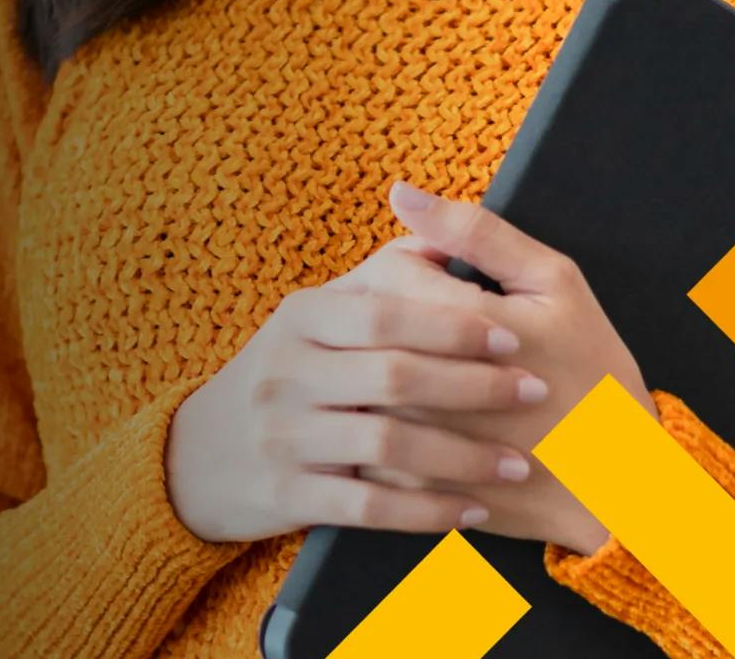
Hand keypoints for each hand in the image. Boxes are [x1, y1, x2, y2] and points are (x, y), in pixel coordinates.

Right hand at [163, 240, 552, 544]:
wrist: (200, 456)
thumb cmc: (287, 376)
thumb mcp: (314, 316)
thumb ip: (382, 276)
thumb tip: (445, 225)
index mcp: (300, 318)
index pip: (385, 313)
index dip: (453, 323)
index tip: (513, 336)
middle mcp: (286, 372)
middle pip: (393, 376)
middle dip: (474, 386)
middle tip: (534, 391)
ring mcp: (283, 435)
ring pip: (388, 444)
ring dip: (464, 456)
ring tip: (518, 462)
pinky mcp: (288, 494)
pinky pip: (371, 505)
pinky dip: (429, 509)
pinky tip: (473, 509)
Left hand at [343, 182, 653, 554]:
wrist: (618, 486)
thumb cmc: (593, 377)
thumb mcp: (555, 287)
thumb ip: (476, 233)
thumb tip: (403, 193)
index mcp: (465, 329)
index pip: (389, 274)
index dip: (413, 272)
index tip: (448, 288)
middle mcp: (429, 389)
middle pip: (363, 330)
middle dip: (390, 322)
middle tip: (435, 334)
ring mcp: (413, 444)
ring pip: (355, 383)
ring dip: (373, 366)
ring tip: (422, 367)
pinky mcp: (408, 487)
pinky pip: (361, 436)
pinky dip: (379, 416)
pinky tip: (419, 413)